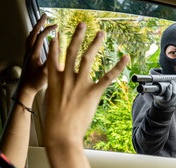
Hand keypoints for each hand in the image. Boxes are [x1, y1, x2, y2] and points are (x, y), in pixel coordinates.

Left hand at [16, 14, 56, 96]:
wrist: (25, 89)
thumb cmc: (36, 83)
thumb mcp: (47, 72)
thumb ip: (52, 60)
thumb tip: (58, 48)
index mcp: (33, 54)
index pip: (40, 37)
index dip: (48, 30)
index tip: (56, 26)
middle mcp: (29, 52)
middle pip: (32, 33)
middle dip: (39, 23)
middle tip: (44, 15)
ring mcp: (27, 54)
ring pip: (29, 37)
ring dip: (36, 28)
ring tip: (41, 23)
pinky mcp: (27, 57)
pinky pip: (29, 42)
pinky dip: (34, 36)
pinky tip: (37, 37)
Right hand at [44, 22, 129, 146]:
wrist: (60, 135)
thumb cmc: (54, 122)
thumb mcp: (50, 101)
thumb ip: (55, 89)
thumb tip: (59, 86)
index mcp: (53, 80)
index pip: (54, 57)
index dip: (56, 45)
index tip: (58, 36)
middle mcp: (65, 78)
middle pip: (71, 51)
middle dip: (77, 36)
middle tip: (82, 25)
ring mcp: (79, 84)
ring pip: (87, 58)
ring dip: (94, 44)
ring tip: (100, 33)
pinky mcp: (92, 93)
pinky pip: (107, 77)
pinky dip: (118, 67)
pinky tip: (125, 58)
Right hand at [153, 79, 175, 108]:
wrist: (163, 105)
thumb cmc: (159, 98)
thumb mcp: (156, 95)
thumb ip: (156, 90)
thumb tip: (152, 82)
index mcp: (164, 102)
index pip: (168, 97)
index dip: (169, 90)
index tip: (169, 85)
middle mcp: (170, 103)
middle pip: (175, 93)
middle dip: (174, 85)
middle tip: (172, 80)